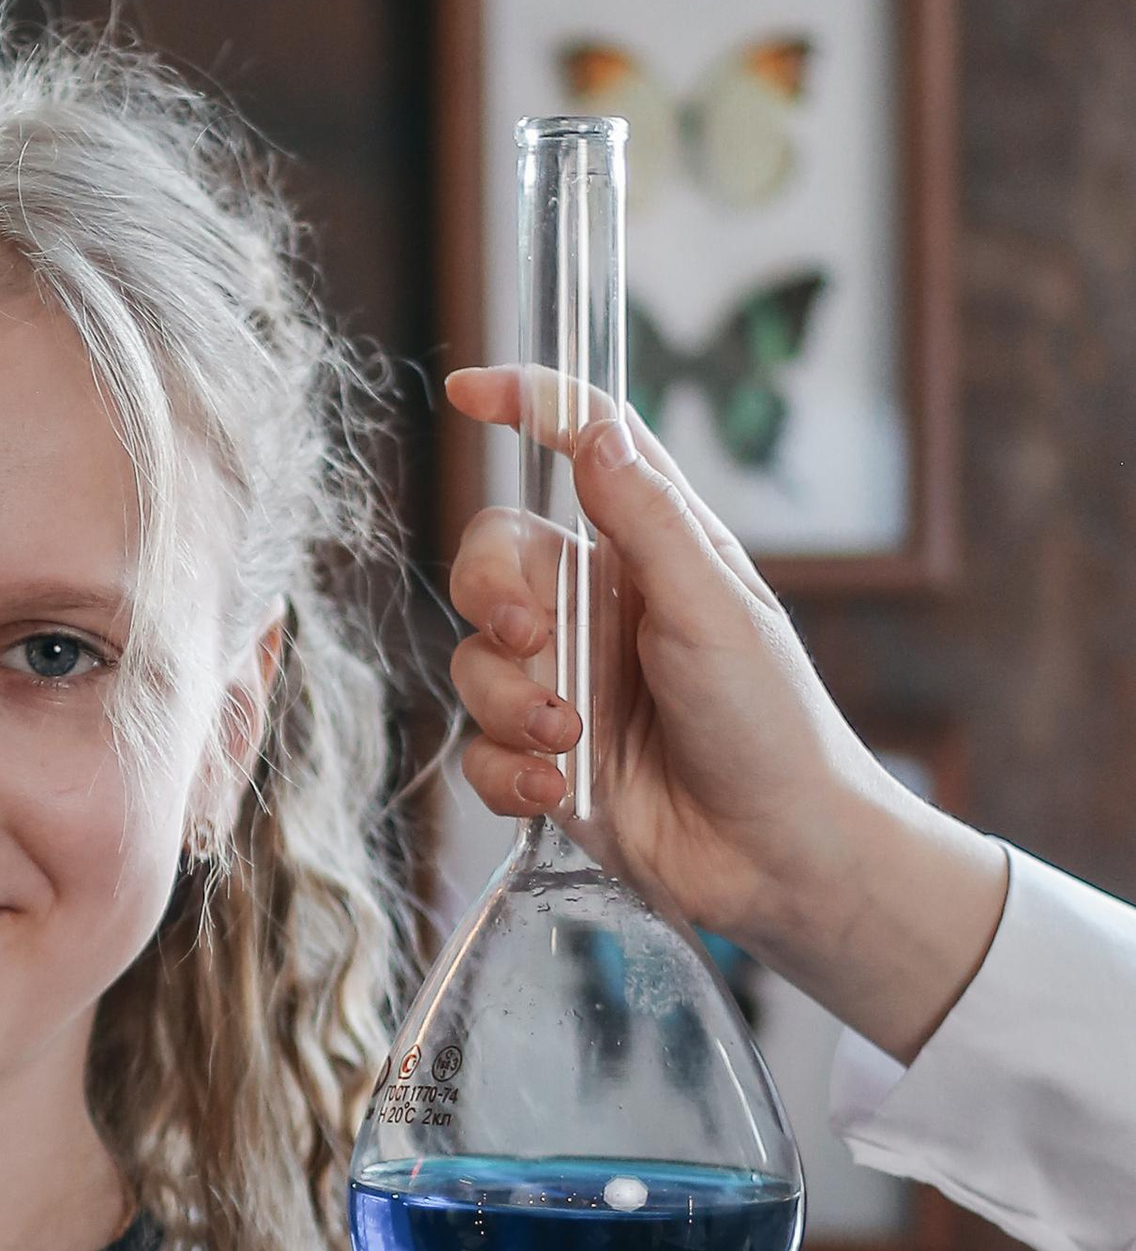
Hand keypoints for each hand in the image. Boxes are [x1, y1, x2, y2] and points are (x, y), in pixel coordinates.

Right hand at [443, 370, 1003, 1057]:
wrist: (780, 860)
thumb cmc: (773, 726)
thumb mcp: (717, 611)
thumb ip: (648, 524)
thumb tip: (594, 433)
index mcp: (650, 553)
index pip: (583, 451)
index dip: (529, 407)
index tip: (470, 389)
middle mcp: (598, 611)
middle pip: (491, 560)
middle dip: (492, 594)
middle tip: (532, 636)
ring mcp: (567, 686)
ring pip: (475, 661)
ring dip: (512, 702)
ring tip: (571, 740)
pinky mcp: (545, 762)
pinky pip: (476, 750)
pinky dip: (507, 772)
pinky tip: (558, 792)